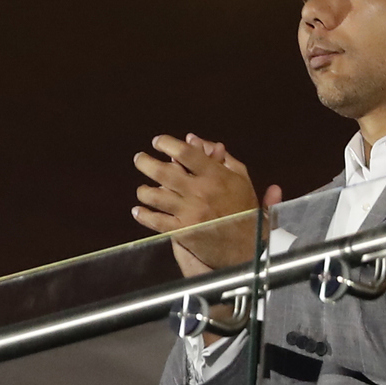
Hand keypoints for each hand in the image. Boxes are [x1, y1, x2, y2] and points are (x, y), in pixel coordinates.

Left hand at [131, 134, 283, 274]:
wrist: (247, 245)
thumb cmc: (243, 208)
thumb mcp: (239, 177)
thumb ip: (218, 156)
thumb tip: (192, 139)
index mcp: (215, 175)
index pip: (186, 153)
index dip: (167, 144)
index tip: (158, 141)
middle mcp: (200, 191)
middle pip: (164, 172)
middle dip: (146, 163)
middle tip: (139, 159)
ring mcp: (189, 212)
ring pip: (156, 196)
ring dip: (143, 191)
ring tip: (142, 189)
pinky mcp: (183, 231)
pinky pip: (156, 221)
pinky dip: (143, 215)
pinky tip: (137, 210)